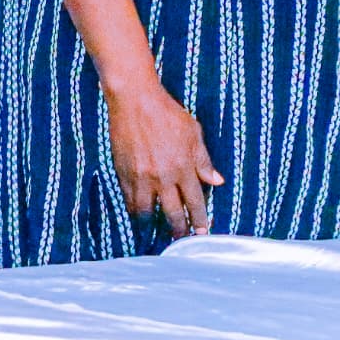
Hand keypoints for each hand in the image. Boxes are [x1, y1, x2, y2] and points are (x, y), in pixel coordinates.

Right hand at [101, 79, 222, 237]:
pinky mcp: (123, 173)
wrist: (134, 100)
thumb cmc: (167, 113)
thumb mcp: (193, 133)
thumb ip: (203, 161)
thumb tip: (217, 181)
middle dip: (179, 230)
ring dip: (153, 224)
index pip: (194, 203)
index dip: (200, 220)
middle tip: (181, 239)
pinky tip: (139, 213)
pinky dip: (135, 210)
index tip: (203, 233)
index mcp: (183, 167)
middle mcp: (162, 177)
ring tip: (157, 231)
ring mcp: (141, 177)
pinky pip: (129, 200)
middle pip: (172, 213)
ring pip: (147, 213)